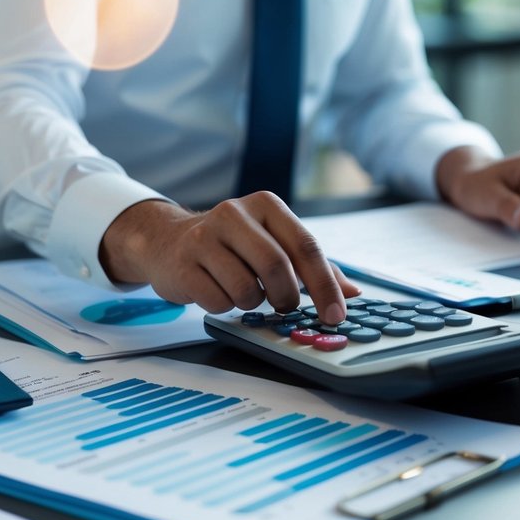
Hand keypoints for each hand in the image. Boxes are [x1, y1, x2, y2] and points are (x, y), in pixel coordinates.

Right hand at [98, 192, 359, 324]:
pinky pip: (218, 301)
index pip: (305, 246)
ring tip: (245, 292)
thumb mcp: (272, 242)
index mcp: (266, 205)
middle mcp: (234, 213)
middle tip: (286, 307)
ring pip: (246, 289)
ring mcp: (204, 237)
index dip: (325, 285)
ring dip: (252, 303)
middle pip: (276, 266)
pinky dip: (225, 306)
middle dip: (287, 297)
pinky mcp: (183, 263)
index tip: (336, 315)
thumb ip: (311, 265)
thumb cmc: (233, 246)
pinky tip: (218, 291)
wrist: (168, 241)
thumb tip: (352, 292)